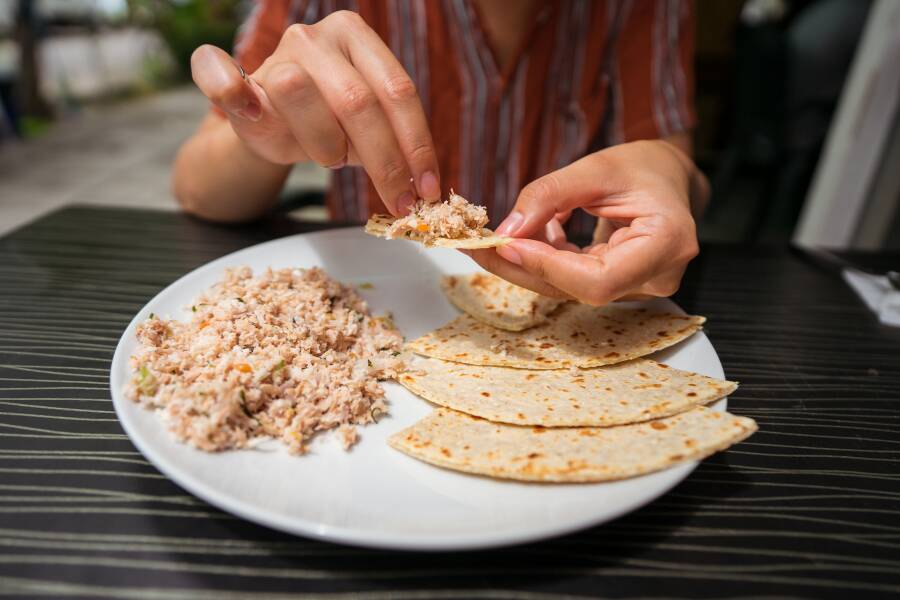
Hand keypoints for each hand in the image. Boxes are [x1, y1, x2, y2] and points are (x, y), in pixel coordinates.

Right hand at [189, 11, 439, 214]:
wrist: (272, 124)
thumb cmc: (329, 123)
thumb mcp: (368, 126)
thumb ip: (394, 139)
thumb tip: (424, 187)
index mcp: (356, 38)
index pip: (397, 91)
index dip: (416, 143)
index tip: (426, 188)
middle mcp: (316, 38)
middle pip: (358, 102)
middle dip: (384, 162)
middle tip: (398, 201)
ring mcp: (274, 55)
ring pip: (300, 95)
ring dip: (325, 146)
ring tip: (332, 159)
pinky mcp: (234, 79)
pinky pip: (218, 73)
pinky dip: (226, 86)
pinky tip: (248, 106)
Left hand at [466, 140, 700, 304]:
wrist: (667, 178)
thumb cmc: (642, 167)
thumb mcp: (596, 168)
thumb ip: (550, 195)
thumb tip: (507, 231)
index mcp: (667, 244)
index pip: (600, 279)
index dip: (549, 267)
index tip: (507, 244)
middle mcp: (657, 278)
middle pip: (579, 289)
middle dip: (523, 267)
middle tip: (476, 245)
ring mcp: (639, 288)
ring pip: (569, 288)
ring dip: (525, 264)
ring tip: (487, 239)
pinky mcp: (618, 287)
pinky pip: (571, 281)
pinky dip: (540, 260)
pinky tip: (515, 239)